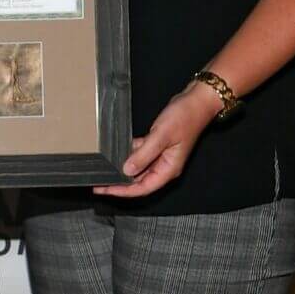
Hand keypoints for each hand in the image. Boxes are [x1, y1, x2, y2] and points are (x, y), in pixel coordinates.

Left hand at [93, 81, 221, 198]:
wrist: (196, 101)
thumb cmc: (184, 118)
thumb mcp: (161, 136)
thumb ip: (144, 154)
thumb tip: (126, 170)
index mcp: (168, 169)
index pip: (143, 188)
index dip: (122, 191)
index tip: (104, 189)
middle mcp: (164, 166)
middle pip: (139, 180)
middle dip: (119, 182)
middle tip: (97, 180)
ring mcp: (161, 155)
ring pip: (138, 167)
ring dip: (122, 168)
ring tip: (103, 167)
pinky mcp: (158, 145)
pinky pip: (141, 153)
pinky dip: (129, 153)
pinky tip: (116, 149)